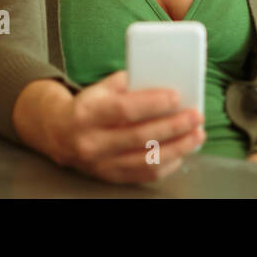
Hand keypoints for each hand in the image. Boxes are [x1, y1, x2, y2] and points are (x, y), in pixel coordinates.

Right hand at [51, 70, 203, 184]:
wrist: (58, 133)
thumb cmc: (88, 105)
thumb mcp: (101, 88)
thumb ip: (130, 83)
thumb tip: (165, 80)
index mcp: (87, 114)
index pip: (124, 109)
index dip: (153, 103)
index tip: (177, 96)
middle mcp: (92, 143)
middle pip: (140, 136)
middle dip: (174, 126)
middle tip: (197, 116)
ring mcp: (100, 164)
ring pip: (146, 159)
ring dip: (178, 147)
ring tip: (197, 135)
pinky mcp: (110, 177)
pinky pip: (143, 175)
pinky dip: (167, 164)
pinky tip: (182, 152)